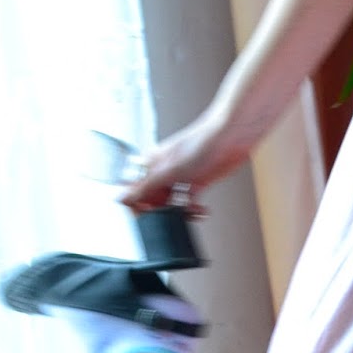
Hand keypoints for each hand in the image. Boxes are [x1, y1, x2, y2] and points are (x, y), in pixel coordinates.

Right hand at [119, 107, 252, 213]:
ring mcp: (180, 179)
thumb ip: (146, 186)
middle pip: (152, 201)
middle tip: (172, 213)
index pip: (133, 190)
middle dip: (160, 211)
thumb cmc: (201, 143)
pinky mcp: (197, 184)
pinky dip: (194, 210)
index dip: (137, 205)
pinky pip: (189, 203)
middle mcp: (163, 172)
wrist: (231, 137)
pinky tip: (201, 209)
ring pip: (171, 204)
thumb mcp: (170, 170)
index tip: (147, 214)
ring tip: (190, 211)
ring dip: (179, 213)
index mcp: (150, 165)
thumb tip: (121, 198)